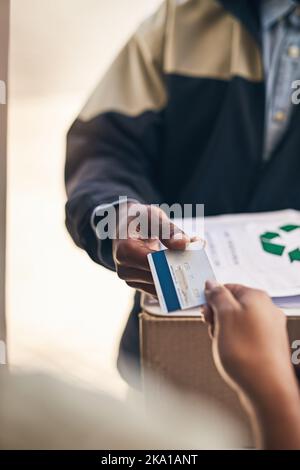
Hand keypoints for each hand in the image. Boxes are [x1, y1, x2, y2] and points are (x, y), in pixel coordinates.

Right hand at [113, 203, 190, 295]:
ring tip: (194, 255)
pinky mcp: (139, 285)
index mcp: (125, 251)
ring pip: (163, 286)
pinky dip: (175, 278)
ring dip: (181, 274)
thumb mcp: (152, 215)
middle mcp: (125, 270)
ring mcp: (131, 281)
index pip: (154, 262)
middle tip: (200, 254)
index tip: (195, 254)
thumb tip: (184, 244)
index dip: (175, 260)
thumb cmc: (138, 218)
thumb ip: (168, 229)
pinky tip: (186, 264)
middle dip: (182, 267)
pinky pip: (161, 287)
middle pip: (160, 277)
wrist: (123, 227)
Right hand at [203, 283, 299, 449]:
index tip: (203, 309)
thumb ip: (217, 296)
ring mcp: (269, 328)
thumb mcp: (223, 316)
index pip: (228, 287)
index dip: (212, 298)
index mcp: (257, 297)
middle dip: (217, 316)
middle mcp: (266, 310)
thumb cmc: (247, 352)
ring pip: (237, 322)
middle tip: (212, 327)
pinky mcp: (268, 345)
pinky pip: (245, 336)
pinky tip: (231, 353)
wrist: (266, 388)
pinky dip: (234, 342)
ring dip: (223, 330)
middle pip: (233, 304)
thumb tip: (212, 284)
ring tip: (222, 344)